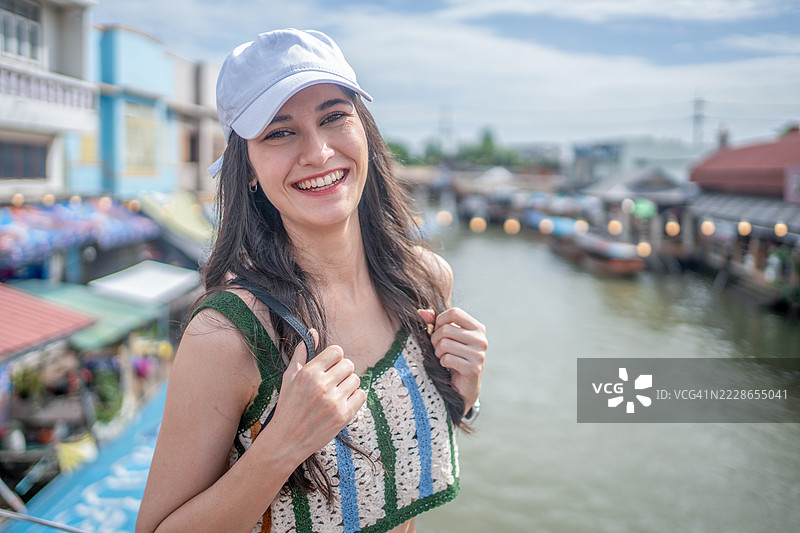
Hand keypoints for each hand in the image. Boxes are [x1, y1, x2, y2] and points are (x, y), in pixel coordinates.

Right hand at [267, 330, 366, 461]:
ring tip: (336, 394)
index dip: (335, 358)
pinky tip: (342, 403)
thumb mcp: (289, 378)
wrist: (286, 441)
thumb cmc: (287, 408)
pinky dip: (354, 398)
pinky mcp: (343, 416)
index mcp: (308, 373)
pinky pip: (361, 396)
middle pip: (349, 364)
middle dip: (343, 371)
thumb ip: (302, 353)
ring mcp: (333, 401)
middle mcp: (322, 385)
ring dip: (349, 385)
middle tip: (334, 382)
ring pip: (356, 380)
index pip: (337, 351)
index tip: (330, 367)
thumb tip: (313, 332)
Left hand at [417, 308, 486, 413]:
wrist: (464, 385)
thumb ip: (434, 322)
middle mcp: (481, 340)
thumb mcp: (445, 337)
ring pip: (445, 344)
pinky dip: (442, 362)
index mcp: (477, 328)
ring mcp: (479, 355)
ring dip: (438, 352)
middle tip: (439, 348)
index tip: (438, 330)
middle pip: (446, 330)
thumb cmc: (453, 356)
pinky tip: (448, 366)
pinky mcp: (473, 369)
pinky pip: (447, 359)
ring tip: (443, 357)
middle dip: (436, 340)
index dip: (440, 320)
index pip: (455, 312)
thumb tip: (421, 312)